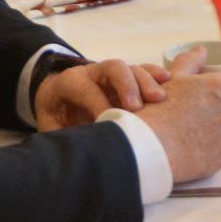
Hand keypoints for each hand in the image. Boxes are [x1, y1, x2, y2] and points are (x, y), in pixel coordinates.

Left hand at [34, 57, 174, 130]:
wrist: (59, 102)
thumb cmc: (57, 119)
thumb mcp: (51, 129)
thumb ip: (59, 138)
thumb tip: (73, 153)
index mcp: (69, 83)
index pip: (84, 88)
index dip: (96, 103)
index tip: (107, 123)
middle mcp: (93, 73)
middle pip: (113, 68)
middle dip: (126, 85)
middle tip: (137, 107)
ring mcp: (114, 75)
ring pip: (133, 68)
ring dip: (147, 82)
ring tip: (159, 98)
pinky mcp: (129, 79)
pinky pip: (145, 71)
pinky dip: (157, 75)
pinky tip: (169, 82)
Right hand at [134, 69, 220, 182]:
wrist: (151, 146)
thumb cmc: (160, 107)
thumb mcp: (174, 78)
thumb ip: (190, 61)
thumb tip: (201, 50)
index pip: (219, 84)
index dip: (203, 89)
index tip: (187, 96)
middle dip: (209, 109)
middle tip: (185, 115)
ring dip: (209, 129)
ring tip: (184, 132)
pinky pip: (217, 150)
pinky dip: (206, 149)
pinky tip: (188, 148)